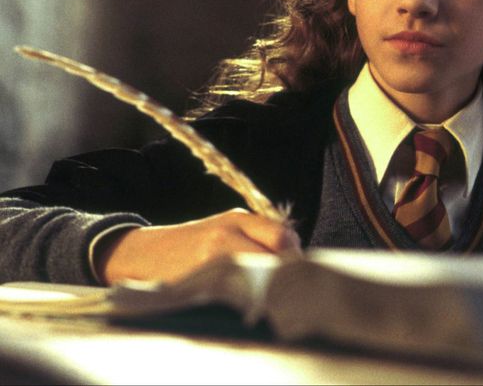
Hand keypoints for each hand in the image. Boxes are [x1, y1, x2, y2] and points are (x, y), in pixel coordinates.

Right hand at [95, 208, 300, 284]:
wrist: (146, 252)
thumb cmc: (195, 243)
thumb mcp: (225, 227)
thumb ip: (258, 236)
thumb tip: (296, 258)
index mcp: (237, 218)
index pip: (282, 236)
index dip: (294, 256)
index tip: (294, 270)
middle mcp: (226, 234)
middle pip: (275, 257)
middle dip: (284, 274)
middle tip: (284, 288)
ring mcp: (212, 258)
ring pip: (259, 277)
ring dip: (268, 289)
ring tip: (265, 296)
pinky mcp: (200, 280)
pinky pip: (236, 294)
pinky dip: (246, 300)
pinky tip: (244, 303)